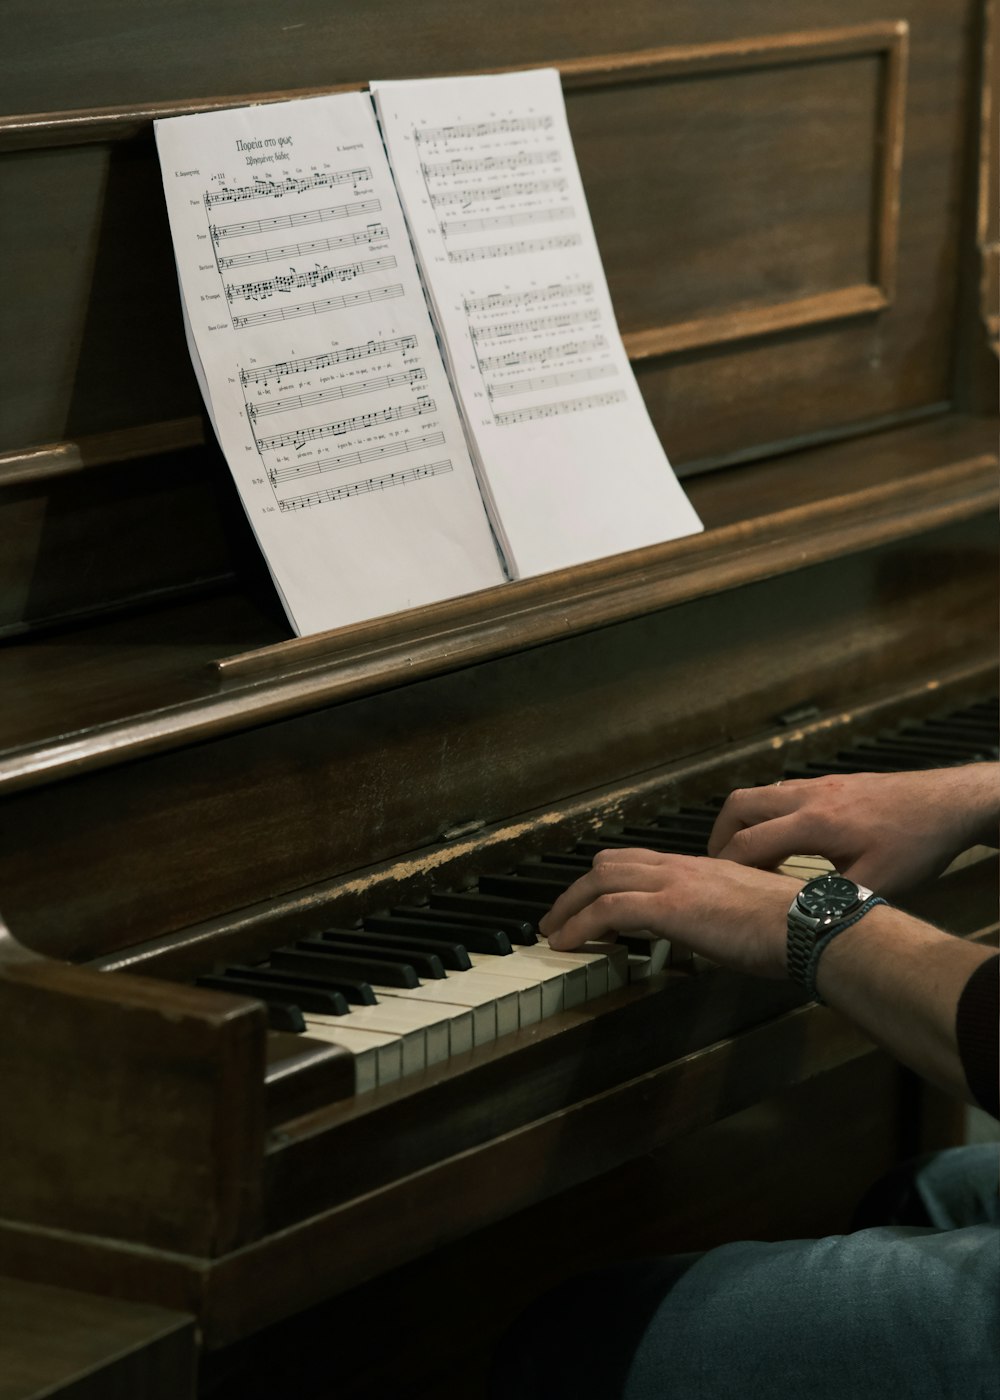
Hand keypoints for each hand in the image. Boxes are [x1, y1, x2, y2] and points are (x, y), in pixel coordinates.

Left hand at [540, 848, 800, 978]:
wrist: (811, 926)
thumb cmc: (793, 929)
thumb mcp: (747, 917)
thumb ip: (721, 920)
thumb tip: (712, 938)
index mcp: (701, 870)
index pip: (640, 862)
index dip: (610, 880)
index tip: (592, 903)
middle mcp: (683, 868)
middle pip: (611, 865)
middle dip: (579, 890)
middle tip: (560, 916)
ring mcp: (674, 884)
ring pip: (601, 881)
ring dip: (569, 907)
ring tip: (553, 932)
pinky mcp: (670, 907)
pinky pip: (608, 910)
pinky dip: (580, 925)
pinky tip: (567, 945)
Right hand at [707, 764, 998, 895]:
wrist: (947, 802)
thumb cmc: (916, 843)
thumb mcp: (876, 884)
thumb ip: (830, 899)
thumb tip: (798, 920)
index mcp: (814, 824)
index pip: (747, 842)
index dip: (725, 867)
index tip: (716, 888)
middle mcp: (808, 797)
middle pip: (738, 805)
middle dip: (719, 836)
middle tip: (719, 867)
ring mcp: (818, 786)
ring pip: (758, 794)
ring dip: (743, 823)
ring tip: (747, 856)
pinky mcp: (830, 783)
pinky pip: (781, 793)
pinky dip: (767, 815)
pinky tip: (784, 840)